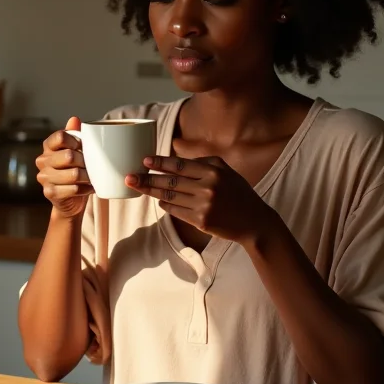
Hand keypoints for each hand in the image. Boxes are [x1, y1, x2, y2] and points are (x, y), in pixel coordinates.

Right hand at [35, 117, 93, 219]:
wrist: (71, 199)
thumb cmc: (75, 170)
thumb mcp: (77, 151)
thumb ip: (75, 134)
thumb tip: (74, 119)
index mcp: (48, 146)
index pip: (60, 137)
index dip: (75, 141)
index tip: (83, 148)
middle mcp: (42, 160)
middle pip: (69, 156)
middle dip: (85, 162)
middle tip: (91, 166)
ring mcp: (44, 177)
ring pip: (73, 174)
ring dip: (87, 176)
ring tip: (92, 177)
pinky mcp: (49, 192)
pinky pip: (73, 189)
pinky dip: (86, 189)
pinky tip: (89, 188)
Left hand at [126, 155, 275, 244]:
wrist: (254, 222)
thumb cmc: (238, 194)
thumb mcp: (226, 172)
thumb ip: (203, 164)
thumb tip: (174, 161)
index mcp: (213, 170)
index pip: (180, 165)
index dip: (160, 162)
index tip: (144, 161)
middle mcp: (208, 186)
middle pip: (170, 181)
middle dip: (147, 178)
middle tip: (130, 176)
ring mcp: (204, 205)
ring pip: (169, 197)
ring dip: (151, 192)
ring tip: (136, 187)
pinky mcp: (201, 221)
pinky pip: (176, 211)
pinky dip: (165, 205)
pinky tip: (158, 201)